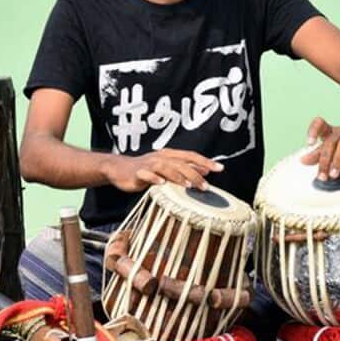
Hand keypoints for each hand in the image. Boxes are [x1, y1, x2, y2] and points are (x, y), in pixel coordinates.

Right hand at [105, 149, 222, 192]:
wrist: (119, 169)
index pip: (191, 156)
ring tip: (188, 186)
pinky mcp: (137, 173)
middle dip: (195, 173)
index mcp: (170, 155)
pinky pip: (146, 175)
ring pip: (166, 167)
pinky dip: (154, 178)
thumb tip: (205, 171)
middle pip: (181, 163)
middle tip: (206, 186)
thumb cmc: (146, 170)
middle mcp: (161, 157)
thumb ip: (184, 169)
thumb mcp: (167, 169)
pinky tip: (161, 184)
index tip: (220, 168)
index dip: (206, 161)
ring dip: (178, 176)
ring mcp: (148, 164)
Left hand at [299, 118, 339, 180]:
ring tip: (334, 173)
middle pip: (330, 142)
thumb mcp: (331, 148)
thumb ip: (317, 154)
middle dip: (325, 160)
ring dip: (338, 159)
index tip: (309, 143)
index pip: (319, 124)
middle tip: (322, 176)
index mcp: (330, 132)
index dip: (313, 131)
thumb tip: (302, 161)